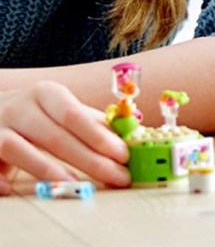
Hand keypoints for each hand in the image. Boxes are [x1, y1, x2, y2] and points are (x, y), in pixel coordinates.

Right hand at [0, 81, 130, 194]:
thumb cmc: (35, 113)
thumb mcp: (61, 108)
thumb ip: (91, 122)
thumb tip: (131, 136)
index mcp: (46, 93)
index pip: (74, 114)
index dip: (100, 136)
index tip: (124, 154)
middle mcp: (20, 107)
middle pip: (55, 136)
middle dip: (89, 160)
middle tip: (116, 176)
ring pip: (19, 149)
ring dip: (48, 170)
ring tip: (75, 185)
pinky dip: (0, 180)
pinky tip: (15, 190)